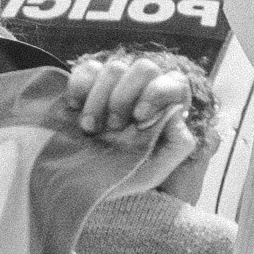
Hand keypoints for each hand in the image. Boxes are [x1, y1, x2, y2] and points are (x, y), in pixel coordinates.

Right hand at [32, 54, 206, 216]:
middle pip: (144, 67)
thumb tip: (177, 113)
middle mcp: (143, 91)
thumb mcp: (157, 169)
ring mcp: (115, 86)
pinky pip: (87, 69)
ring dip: (99, 99)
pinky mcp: (89, 85)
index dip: (157, 93)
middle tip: (114, 126)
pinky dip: (80, 86)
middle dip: (126, 96)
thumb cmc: (126, 176)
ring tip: (90, 129)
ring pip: (114, 68)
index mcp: (165, 108)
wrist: (85, 185)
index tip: (139, 118)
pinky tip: (75, 109)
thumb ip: (179, 144)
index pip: (174, 80)